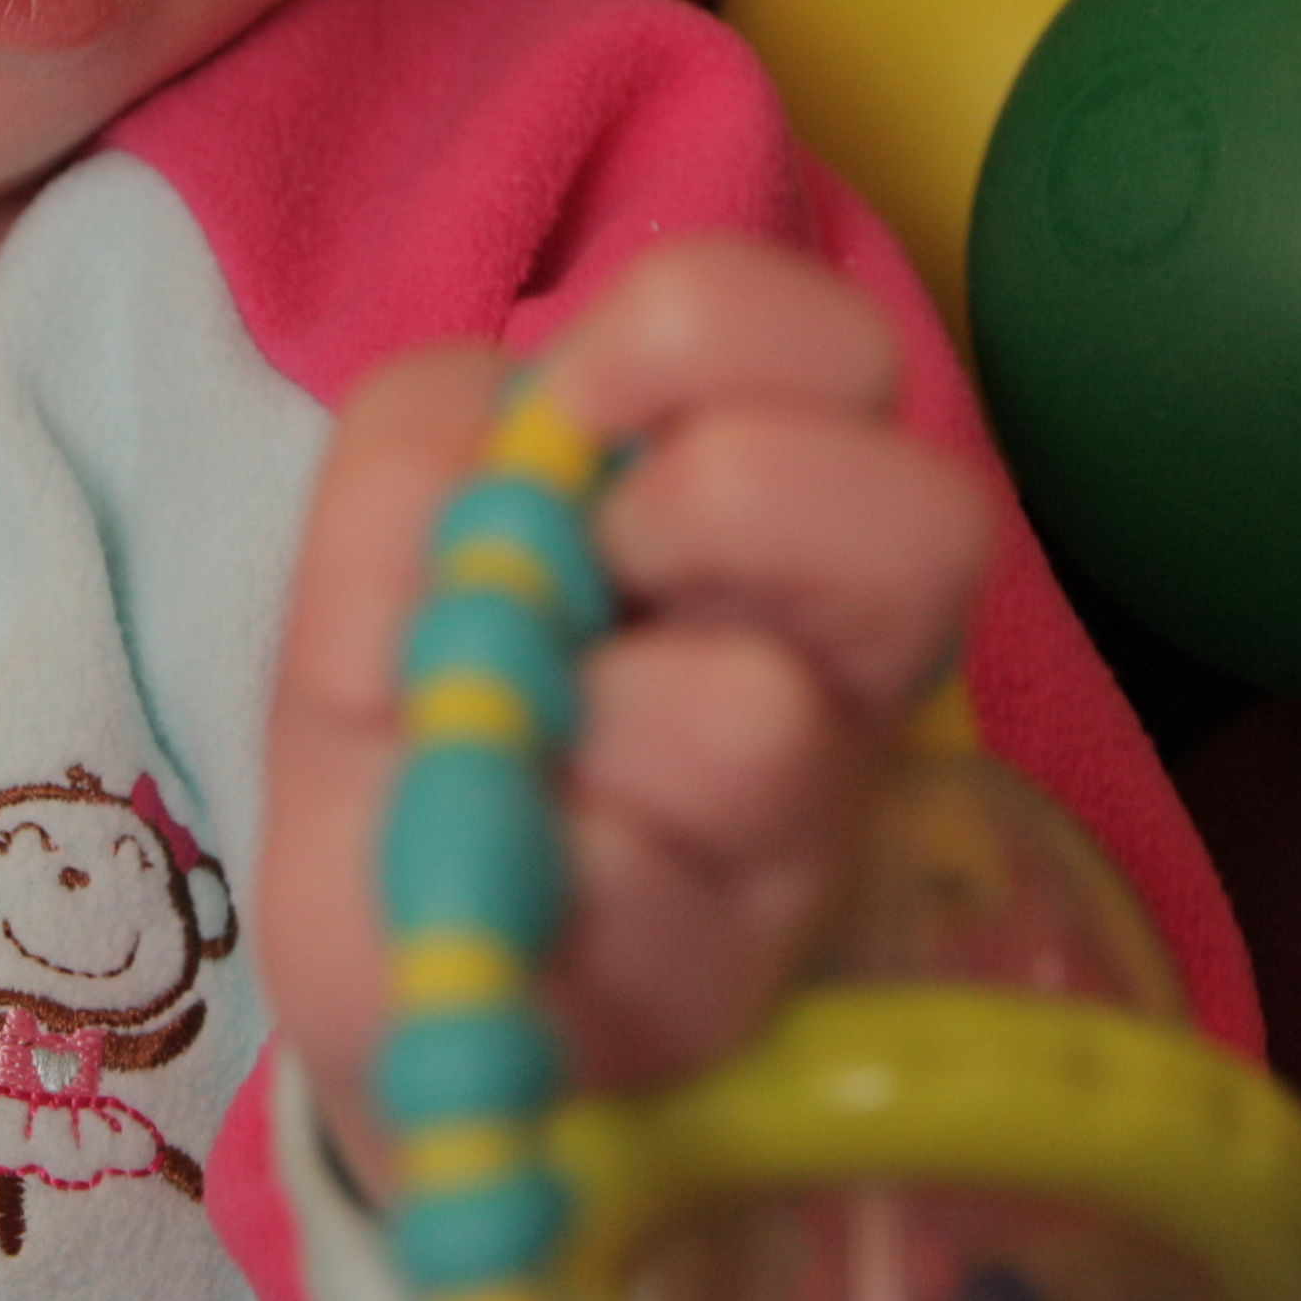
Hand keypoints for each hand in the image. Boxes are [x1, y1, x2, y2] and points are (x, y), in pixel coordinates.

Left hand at [260, 237, 996, 1165]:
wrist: (397, 968)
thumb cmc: (417, 711)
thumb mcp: (374, 535)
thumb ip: (428, 446)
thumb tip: (533, 454)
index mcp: (752, 482)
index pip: (816, 330)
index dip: (700, 338)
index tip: (584, 410)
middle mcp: (839, 637)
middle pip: (925, 519)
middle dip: (712, 517)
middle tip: (598, 580)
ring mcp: (815, 813)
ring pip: (757, 717)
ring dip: (590, 727)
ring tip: (536, 757)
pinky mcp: (734, 971)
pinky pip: (636, 890)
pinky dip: (532, 872)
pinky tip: (523, 886)